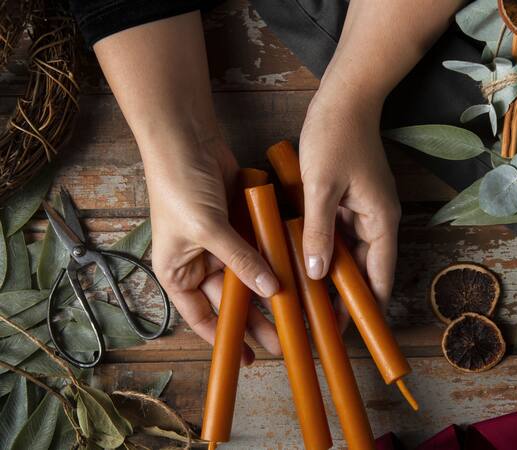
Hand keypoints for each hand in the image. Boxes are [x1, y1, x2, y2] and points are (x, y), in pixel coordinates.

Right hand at [145, 131, 281, 361]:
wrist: (186, 138)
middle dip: (258, 318)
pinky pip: (261, 248)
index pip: (201, 318)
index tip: (249, 359)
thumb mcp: (207, 229)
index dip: (225, 339)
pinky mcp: (240, 223)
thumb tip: (269, 289)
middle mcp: (198, 262)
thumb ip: (239, 260)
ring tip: (299, 309)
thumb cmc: (180, 185)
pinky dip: (276, 259)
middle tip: (287, 338)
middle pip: (232, 300)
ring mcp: (221, 242)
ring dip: (271, 289)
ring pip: (250, 275)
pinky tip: (297, 273)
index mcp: (176, 272)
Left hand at [298, 83, 400, 328]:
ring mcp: (364, 209)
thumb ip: (318, 232)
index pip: (379, 278)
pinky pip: (339, 234)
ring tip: (307, 299)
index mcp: (381, 221)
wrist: (346, 96)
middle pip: (365, 270)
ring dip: (331, 274)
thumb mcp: (321, 186)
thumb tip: (316, 274)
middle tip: (317, 322)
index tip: (347, 332)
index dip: (366, 309)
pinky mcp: (350, 199)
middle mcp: (378, 220)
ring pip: (349, 254)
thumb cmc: (336, 136)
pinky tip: (302, 262)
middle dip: (344, 297)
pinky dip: (323, 250)